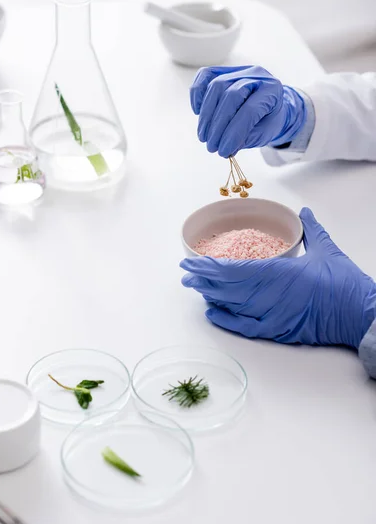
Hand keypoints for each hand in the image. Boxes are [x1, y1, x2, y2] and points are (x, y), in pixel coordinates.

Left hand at [181, 208, 375, 347]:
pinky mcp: (277, 331)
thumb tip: (304, 212)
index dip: (210, 266)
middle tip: (185, 272)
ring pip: (231, 305)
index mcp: (278, 272)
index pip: (235, 269)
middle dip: (203, 279)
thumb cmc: (345, 284)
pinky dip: (226, 319)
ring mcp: (271, 315)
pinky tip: (212, 312)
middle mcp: (269, 295)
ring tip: (193, 287)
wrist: (360, 315)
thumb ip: (311, 229)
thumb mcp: (327, 250)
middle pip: (226, 287)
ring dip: (210, 295)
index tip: (193, 260)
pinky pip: (244, 326)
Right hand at [190, 65, 306, 156]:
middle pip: (231, 96)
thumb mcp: (263, 133)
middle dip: (218, 125)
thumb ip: (245, 139)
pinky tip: (198, 113)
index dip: (234, 133)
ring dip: (206, 116)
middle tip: (211, 146)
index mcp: (272, 90)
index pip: (249, 110)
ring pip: (215, 86)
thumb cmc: (267, 119)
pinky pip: (205, 75)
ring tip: (204, 137)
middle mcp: (256, 75)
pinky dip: (197, 94)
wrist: (268, 104)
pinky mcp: (222, 70)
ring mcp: (238, 70)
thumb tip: (225, 149)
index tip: (224, 151)